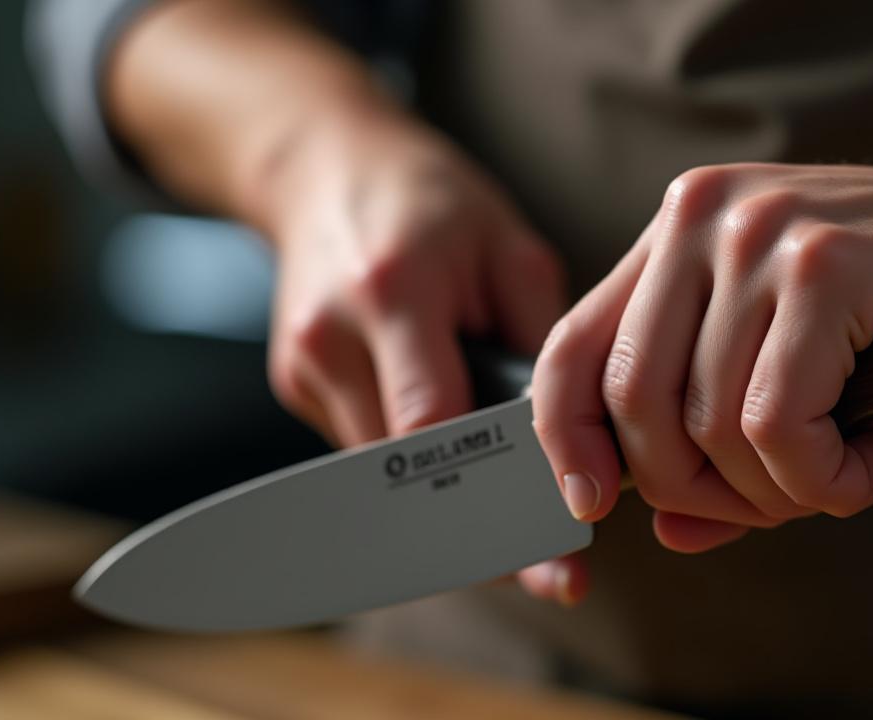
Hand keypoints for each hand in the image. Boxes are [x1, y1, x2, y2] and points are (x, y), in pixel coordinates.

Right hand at [256, 111, 585, 603]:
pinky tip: (461, 473)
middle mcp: (333, 338)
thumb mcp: (506, 245)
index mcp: (393, 292)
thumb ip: (540, 340)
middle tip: (551, 573)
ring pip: (383, 478)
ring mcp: (303, 368)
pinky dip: (415, 473)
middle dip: (480, 530)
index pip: (437, 426)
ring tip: (519, 525)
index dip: (495, 500)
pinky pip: (365, 453)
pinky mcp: (294, 386)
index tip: (551, 553)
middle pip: (406, 474)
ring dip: (448, 506)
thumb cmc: (430, 200)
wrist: (323, 165)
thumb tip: (578, 432)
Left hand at [532, 162, 872, 551]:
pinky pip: (776, 425)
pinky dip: (829, 477)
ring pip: (710, 425)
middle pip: (632, 401)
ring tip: (859, 460)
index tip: (591, 507)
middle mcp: (708, 215)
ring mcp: (764, 229)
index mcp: (686, 234)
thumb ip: (727, 456)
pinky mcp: (827, 262)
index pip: (573, 347)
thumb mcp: (811, 398)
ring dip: (787, 489)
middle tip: (790, 493)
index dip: (566, 441)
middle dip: (701, 486)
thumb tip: (661, 528)